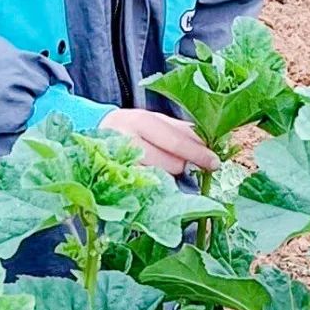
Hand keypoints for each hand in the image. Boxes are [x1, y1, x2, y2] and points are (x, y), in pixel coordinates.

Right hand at [100, 108, 218, 176]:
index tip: (214, 162)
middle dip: (182, 166)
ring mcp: (119, 162)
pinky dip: (154, 186)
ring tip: (162, 168)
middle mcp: (127, 140)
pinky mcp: (115, 181)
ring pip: (158, 177)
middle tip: (185, 165)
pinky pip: (144, 188)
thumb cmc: (133, 128)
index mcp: (141, 121)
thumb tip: (209, 142)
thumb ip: (180, 130)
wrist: (94, 132)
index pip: (175, 140)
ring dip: (167, 177)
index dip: (198, 153)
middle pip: (169, 162)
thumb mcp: (154, 121)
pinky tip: (153, 180)